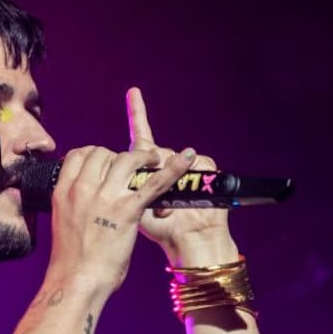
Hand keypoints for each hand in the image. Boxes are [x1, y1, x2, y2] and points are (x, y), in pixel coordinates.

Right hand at [45, 144, 194, 297]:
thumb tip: (84, 201)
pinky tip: (186, 159)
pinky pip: (154, 183)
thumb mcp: (64, 222)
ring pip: (127, 159)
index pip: (78, 154)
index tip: (105, 160)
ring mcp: (105, 197)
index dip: (95, 154)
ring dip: (143, 156)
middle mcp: (82, 189)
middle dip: (119, 156)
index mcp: (63, 191)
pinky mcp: (128, 210)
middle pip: (103, 153)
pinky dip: (173, 169)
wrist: (76, 282)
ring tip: (153, 160)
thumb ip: (74, 205)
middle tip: (132, 164)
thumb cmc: (70, 261)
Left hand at [126, 88, 235, 264]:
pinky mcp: (206, 170)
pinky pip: (197, 165)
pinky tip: (184, 204)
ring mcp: (187, 166)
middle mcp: (166, 163)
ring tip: (166, 209)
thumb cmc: (159, 229)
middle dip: (152, 169)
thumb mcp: (132, 211)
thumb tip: (126, 177)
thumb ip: (126, 188)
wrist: (188, 242)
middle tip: (150, 197)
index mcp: (145, 169)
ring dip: (171, 184)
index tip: (133, 91)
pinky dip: (190, 186)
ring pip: (175, 158)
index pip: (140, 136)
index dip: (138, 112)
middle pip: (155, 151)